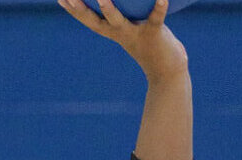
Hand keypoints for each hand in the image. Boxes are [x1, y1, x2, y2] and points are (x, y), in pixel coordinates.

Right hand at [59, 0, 188, 82]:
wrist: (168, 71)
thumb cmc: (149, 44)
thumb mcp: (132, 29)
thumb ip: (121, 15)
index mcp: (113, 32)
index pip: (89, 20)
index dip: (74, 10)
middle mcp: (121, 34)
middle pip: (97, 21)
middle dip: (81, 10)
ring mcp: (136, 34)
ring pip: (119, 22)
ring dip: (109, 10)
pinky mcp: (154, 34)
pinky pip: (156, 18)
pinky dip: (159, 7)